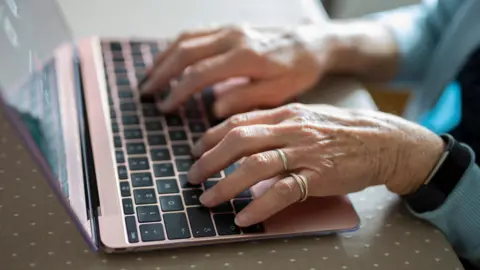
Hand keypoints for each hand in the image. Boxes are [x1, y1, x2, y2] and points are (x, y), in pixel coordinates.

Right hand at [139, 24, 337, 117]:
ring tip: (149, 76)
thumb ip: (244, 100)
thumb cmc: (299, 70)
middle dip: (161, 73)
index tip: (164, 107)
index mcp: (243, 57)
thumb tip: (214, 109)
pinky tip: (169, 58)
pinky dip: (177, 46)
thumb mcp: (277, 92)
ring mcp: (230, 29)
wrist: (313, 43)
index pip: (199, 73)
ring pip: (186, 39)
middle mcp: (232, 38)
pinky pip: (196, 33)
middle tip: (145, 92)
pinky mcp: (230, 27)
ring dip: (164, 57)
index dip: (177, 91)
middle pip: (185, 52)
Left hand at [187, 103, 444, 226]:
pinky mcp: (319, 176)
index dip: (211, 136)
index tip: (195, 150)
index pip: (238, 121)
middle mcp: (291, 129)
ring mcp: (304, 152)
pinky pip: (283, 191)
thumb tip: (244, 135)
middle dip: (210, 160)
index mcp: (285, 114)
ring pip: (255, 165)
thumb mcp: (307, 117)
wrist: (384, 141)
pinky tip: (243, 216)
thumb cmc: (342, 130)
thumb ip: (276, 124)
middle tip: (192, 177)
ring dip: (226, 184)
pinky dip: (259, 204)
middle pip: (239, 140)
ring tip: (208, 199)